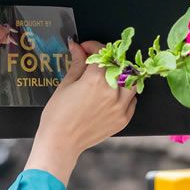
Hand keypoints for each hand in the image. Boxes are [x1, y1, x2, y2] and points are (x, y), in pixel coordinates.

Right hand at [26, 39, 136, 184]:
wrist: (60, 142)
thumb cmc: (58, 115)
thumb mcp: (66, 84)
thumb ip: (77, 63)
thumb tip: (77, 47)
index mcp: (96, 80)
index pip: (101, 53)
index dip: (92, 46)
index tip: (84, 47)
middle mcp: (112, 92)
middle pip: (119, 65)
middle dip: (107, 59)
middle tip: (95, 61)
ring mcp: (120, 107)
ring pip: (131, 82)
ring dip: (121, 75)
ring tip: (107, 77)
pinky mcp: (123, 119)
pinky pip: (132, 100)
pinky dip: (125, 94)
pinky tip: (111, 94)